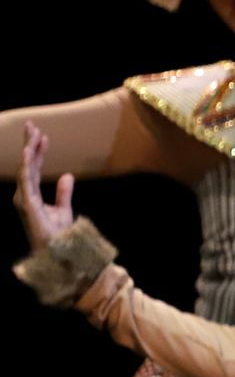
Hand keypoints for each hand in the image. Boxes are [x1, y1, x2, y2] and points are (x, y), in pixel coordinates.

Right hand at [15, 122, 74, 251]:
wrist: (58, 252)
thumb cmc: (58, 235)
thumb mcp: (64, 209)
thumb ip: (63, 192)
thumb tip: (67, 174)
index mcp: (32, 195)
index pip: (34, 168)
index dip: (37, 151)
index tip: (43, 135)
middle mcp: (25, 195)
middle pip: (27, 165)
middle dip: (29, 144)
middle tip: (32, 124)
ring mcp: (24, 199)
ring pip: (26, 169)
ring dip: (29, 150)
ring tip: (33, 134)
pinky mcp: (27, 204)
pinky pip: (26, 181)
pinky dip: (27, 165)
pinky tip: (29, 152)